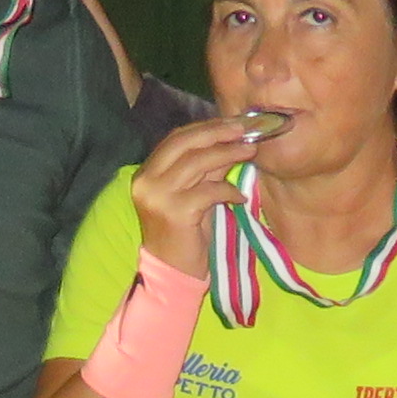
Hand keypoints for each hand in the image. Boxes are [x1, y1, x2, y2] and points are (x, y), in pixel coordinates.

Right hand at [131, 115, 256, 268]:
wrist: (171, 274)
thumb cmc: (184, 235)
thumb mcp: (193, 195)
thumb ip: (206, 169)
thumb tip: (232, 142)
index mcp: (146, 174)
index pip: (176, 138)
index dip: (206, 127)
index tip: (233, 123)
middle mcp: (147, 181)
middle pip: (185, 143)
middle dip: (218, 133)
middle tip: (245, 130)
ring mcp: (158, 197)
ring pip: (197, 162)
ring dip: (228, 155)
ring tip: (250, 152)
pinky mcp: (175, 213)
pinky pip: (209, 191)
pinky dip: (228, 190)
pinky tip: (241, 197)